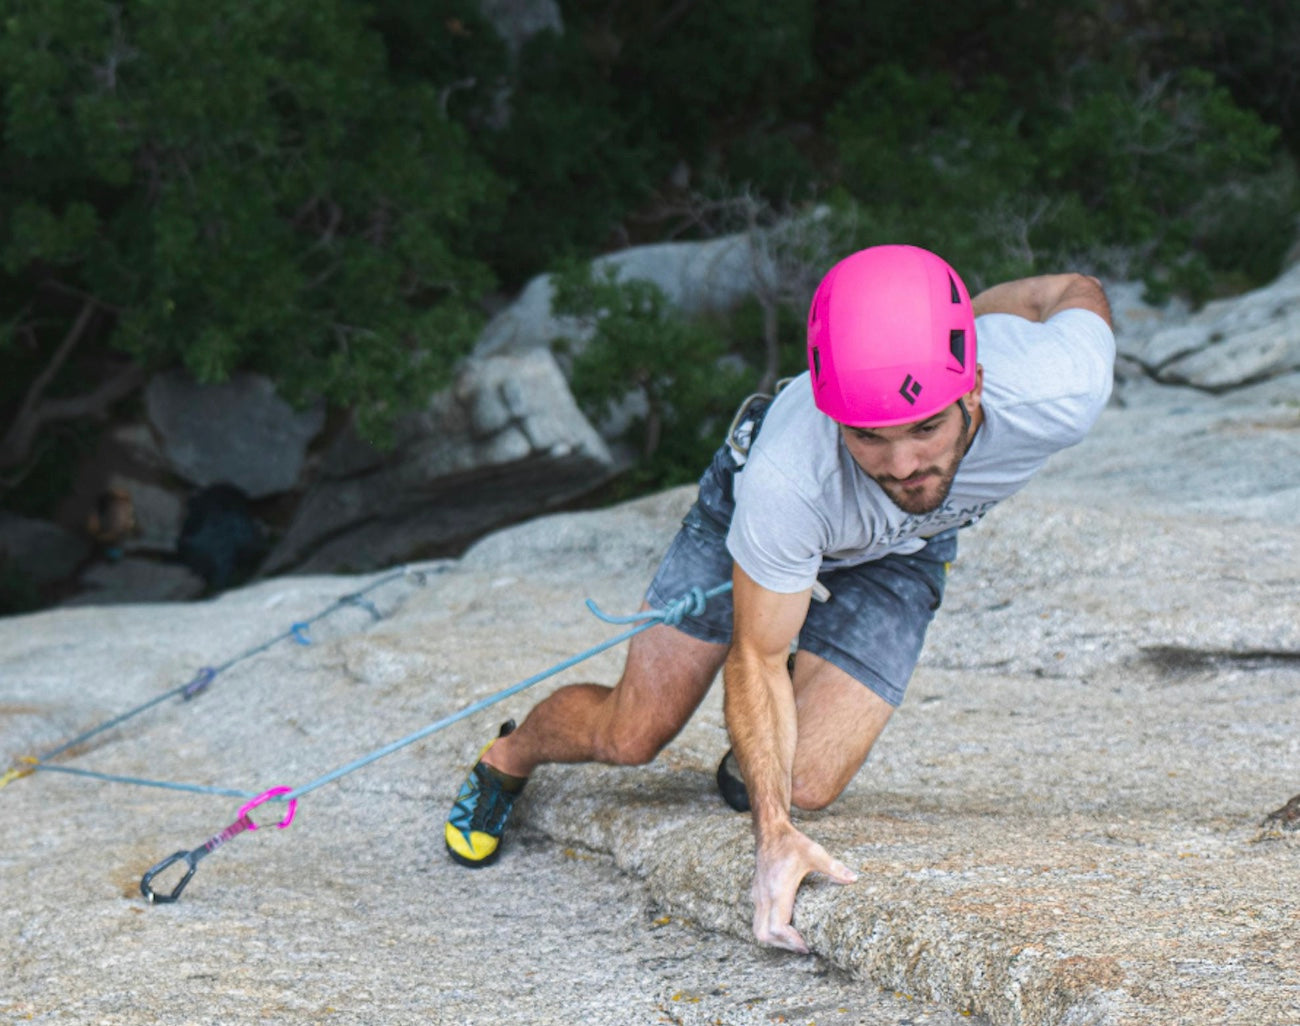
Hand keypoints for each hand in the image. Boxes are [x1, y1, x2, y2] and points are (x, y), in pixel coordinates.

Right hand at [751, 824, 857, 952]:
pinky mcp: (756, 893)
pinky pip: (758, 920)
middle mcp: (763, 895)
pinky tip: (787, 925)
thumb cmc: (791, 842)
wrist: (769, 830)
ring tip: (795, 939)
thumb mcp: (814, 852)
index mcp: (777, 889)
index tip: (807, 945)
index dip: (791, 941)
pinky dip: (770, 929)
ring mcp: (757, 895)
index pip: (777, 927)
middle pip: (764, 934)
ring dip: (775, 939)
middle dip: (783, 945)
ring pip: (758, 929)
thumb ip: (833, 867)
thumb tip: (854, 878)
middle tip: (803, 946)